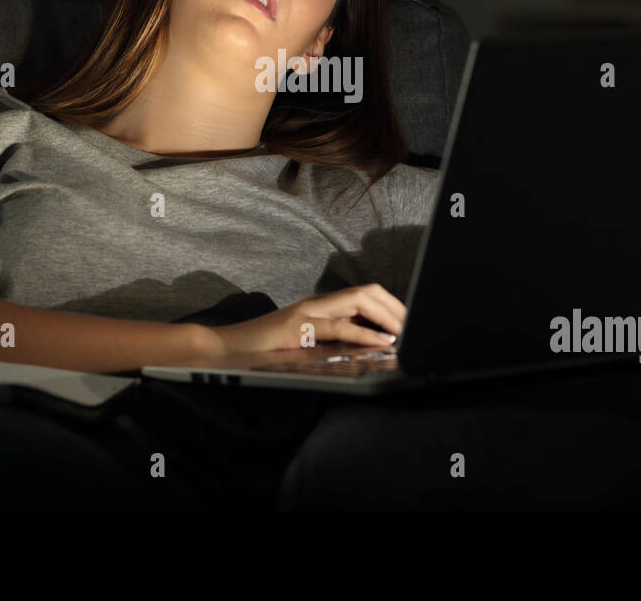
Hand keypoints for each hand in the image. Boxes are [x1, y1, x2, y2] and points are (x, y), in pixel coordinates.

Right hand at [206, 282, 405, 355]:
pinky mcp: (298, 327)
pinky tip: (380, 342)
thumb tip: (365, 347)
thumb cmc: (264, 350)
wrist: (226, 348)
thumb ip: (329, 339)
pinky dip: (364, 333)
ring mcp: (307, 312)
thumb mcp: (305, 342)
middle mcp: (317, 303)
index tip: (409, 323)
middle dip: (396, 307)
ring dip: (387, 316)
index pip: (365, 293)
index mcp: (321, 305)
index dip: (391, 305)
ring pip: (358, 300)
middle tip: (414, 327)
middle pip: (368, 290)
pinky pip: (338, 326)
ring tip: (404, 332)